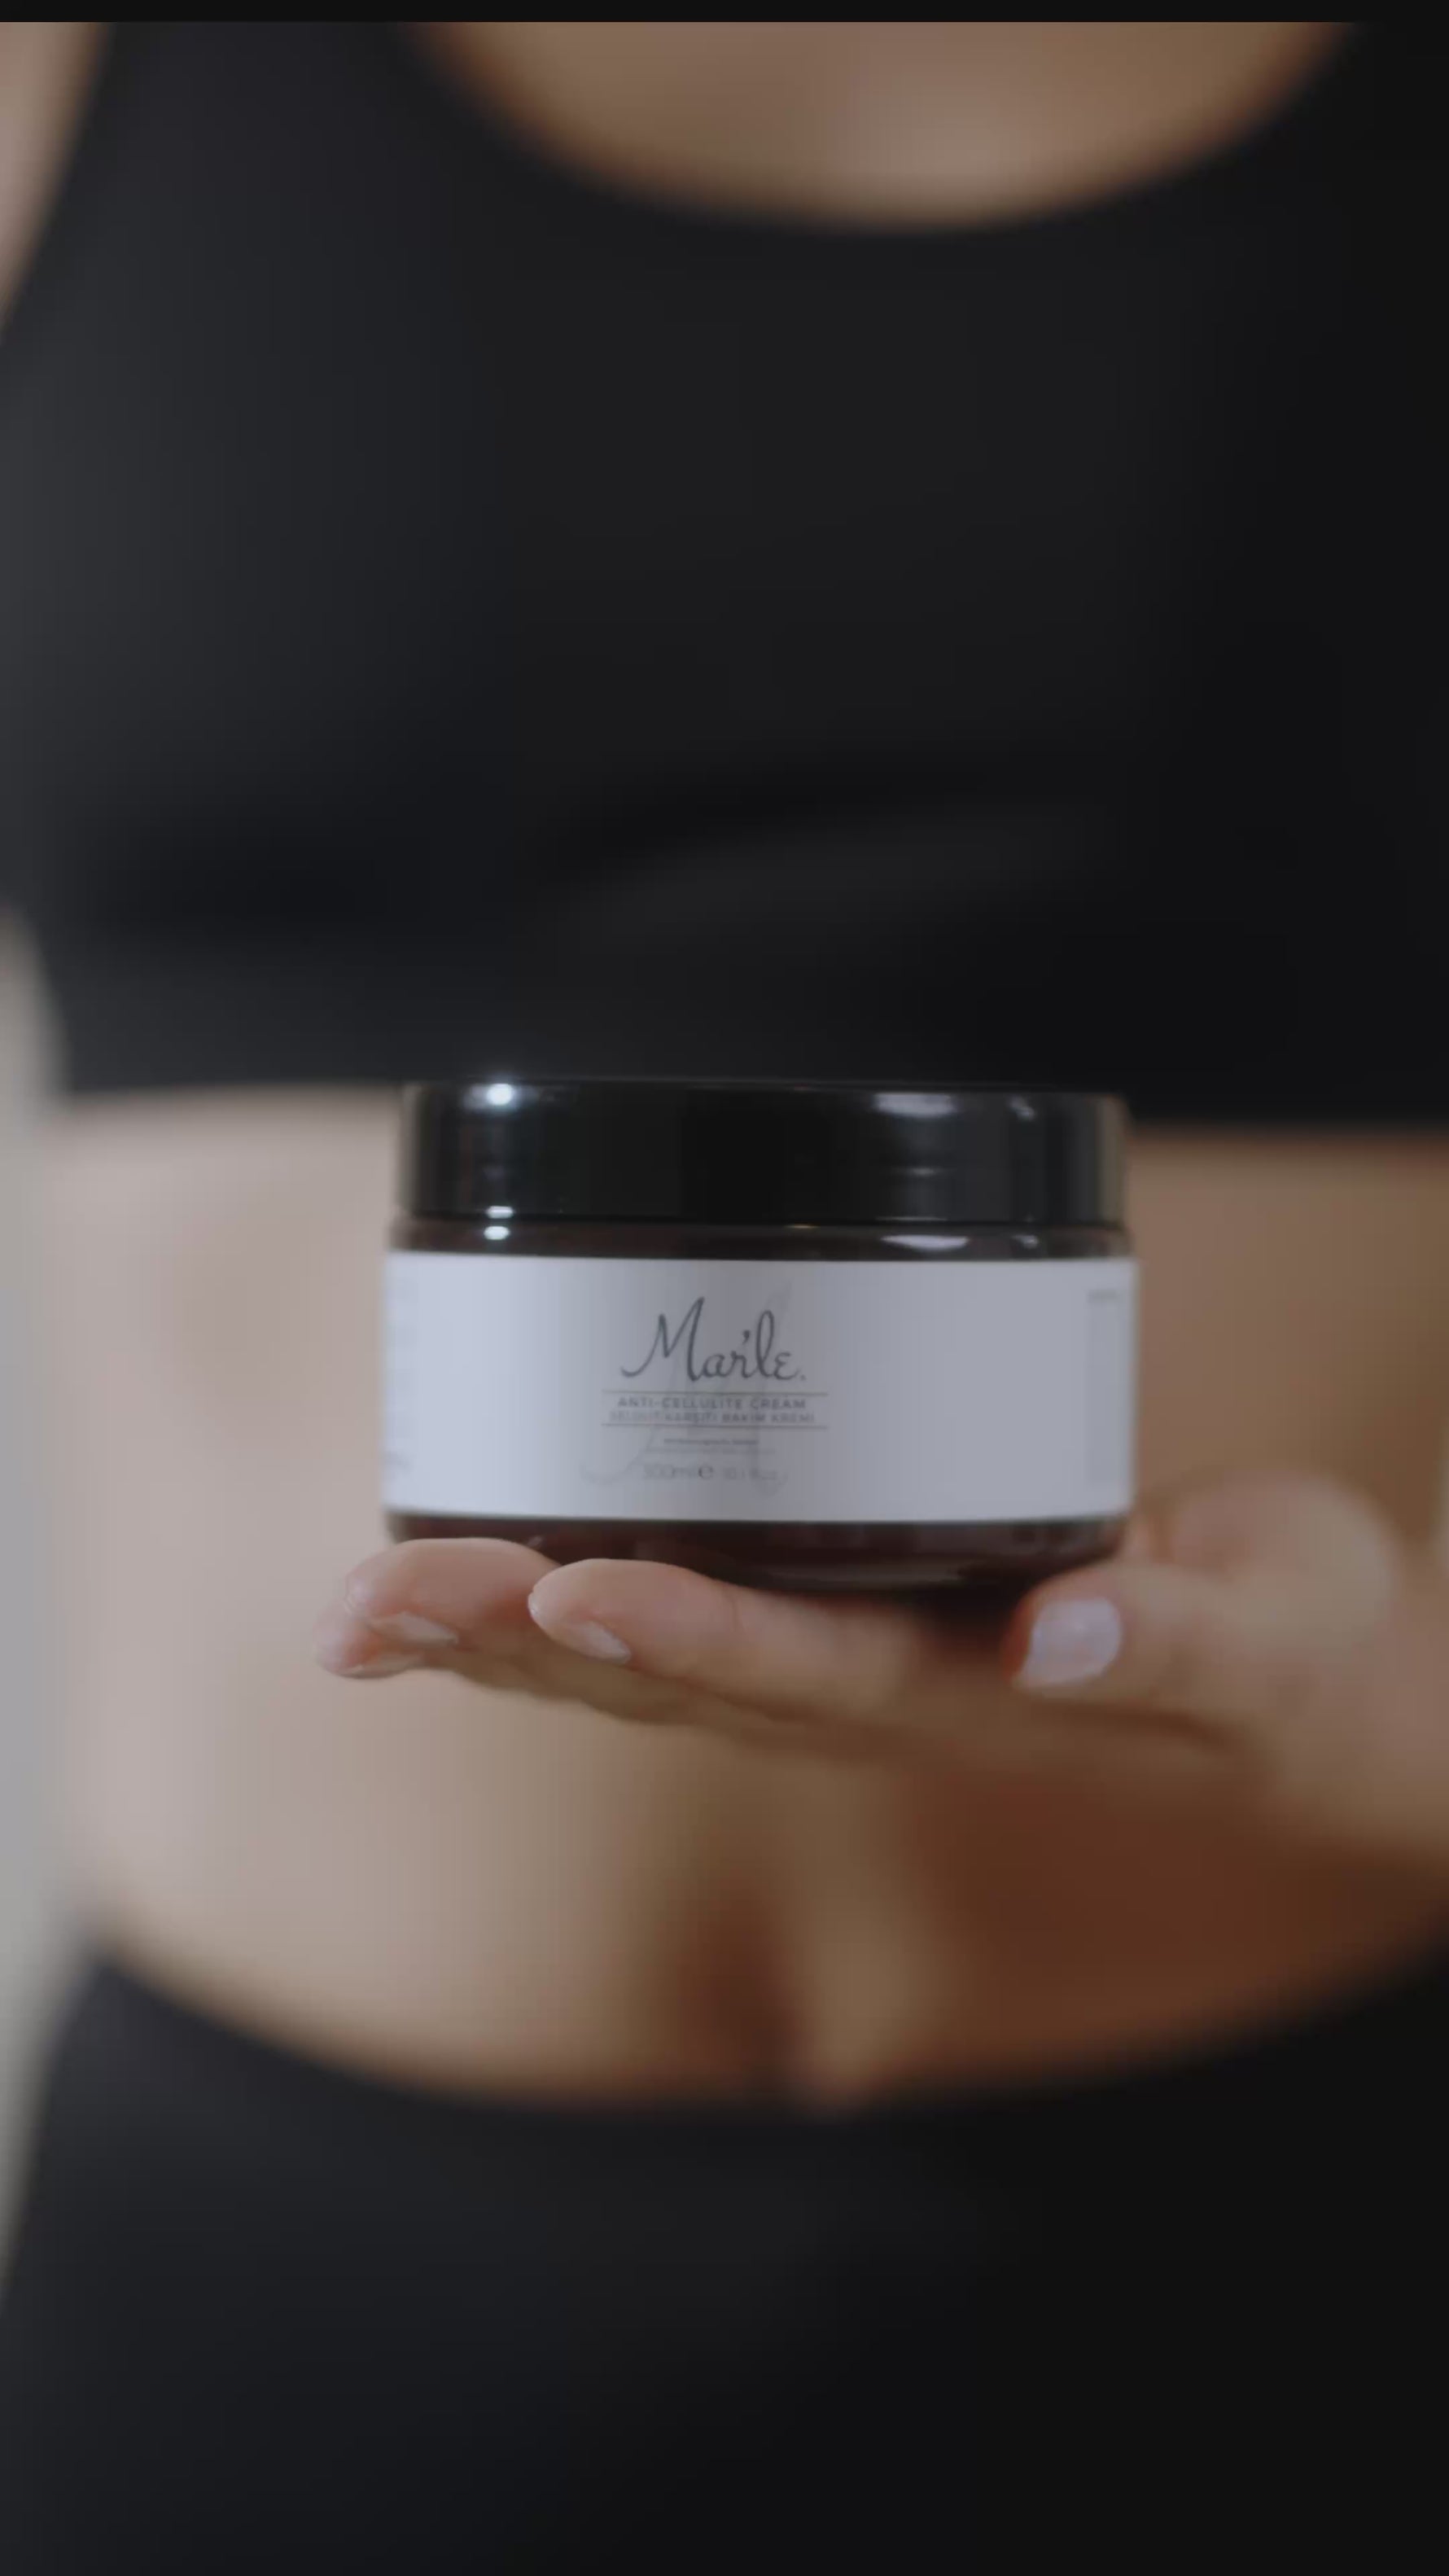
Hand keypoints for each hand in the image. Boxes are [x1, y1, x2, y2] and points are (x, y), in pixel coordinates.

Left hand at [314, 1470, 1448, 1865]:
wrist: (1301, 1699)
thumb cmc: (1292, 1656)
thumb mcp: (1270, 1636)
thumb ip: (1175, 1638)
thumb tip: (1059, 1635)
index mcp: (969, 1698)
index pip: (800, 1671)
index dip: (678, 1633)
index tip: (563, 1584)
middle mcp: (880, 1701)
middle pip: (670, 1681)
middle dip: (512, 1639)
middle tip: (365, 1604)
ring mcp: (852, 1676)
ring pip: (647, 1669)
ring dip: (499, 1637)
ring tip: (363, 1606)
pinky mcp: (846, 1630)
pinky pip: (682, 1627)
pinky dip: (564, 1605)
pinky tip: (473, 1576)